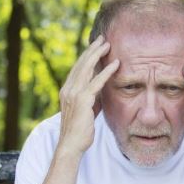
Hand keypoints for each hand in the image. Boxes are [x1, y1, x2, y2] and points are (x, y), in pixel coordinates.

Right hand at [57, 35, 118, 155]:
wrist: (72, 145)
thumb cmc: (81, 130)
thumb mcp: (89, 109)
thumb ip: (94, 97)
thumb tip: (104, 88)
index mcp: (68, 90)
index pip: (78, 68)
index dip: (87, 55)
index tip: (96, 46)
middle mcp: (68, 89)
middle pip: (81, 64)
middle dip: (92, 50)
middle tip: (102, 38)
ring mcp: (74, 94)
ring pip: (86, 69)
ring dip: (98, 55)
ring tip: (107, 44)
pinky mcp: (82, 101)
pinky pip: (96, 82)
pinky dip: (106, 71)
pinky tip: (115, 64)